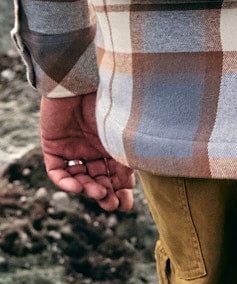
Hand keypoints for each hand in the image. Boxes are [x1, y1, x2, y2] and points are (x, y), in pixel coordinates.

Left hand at [40, 94, 134, 212]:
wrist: (81, 78)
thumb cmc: (108, 98)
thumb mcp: (121, 128)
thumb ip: (127, 151)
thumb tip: (137, 178)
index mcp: (111, 141)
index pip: (116, 171)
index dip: (121, 188)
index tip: (127, 204)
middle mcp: (92, 147)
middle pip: (98, 178)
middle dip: (106, 194)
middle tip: (113, 205)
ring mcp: (72, 148)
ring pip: (80, 177)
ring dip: (89, 189)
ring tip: (98, 193)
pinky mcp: (53, 146)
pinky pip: (58, 171)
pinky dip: (66, 182)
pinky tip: (77, 186)